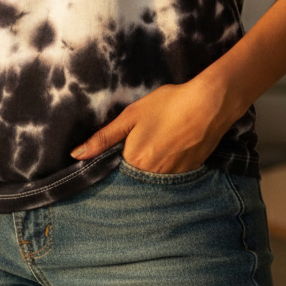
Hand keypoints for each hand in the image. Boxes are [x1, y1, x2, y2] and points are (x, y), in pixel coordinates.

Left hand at [70, 77, 234, 173]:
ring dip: (150, 169)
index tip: (117, 154)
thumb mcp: (131, 116)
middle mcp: (152, 176)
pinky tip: (172, 149)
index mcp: (134, 161)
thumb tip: (76, 155)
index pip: (114, 174)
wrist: (208, 105)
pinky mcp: (188, 174)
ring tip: (158, 145)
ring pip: (153, 180)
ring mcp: (172, 178)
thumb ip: (103, 138)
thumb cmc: (168, 105)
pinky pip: (171, 177)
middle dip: (132, 168)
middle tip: (142, 145)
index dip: (114, 164)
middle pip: (134, 179)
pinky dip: (168, 167)